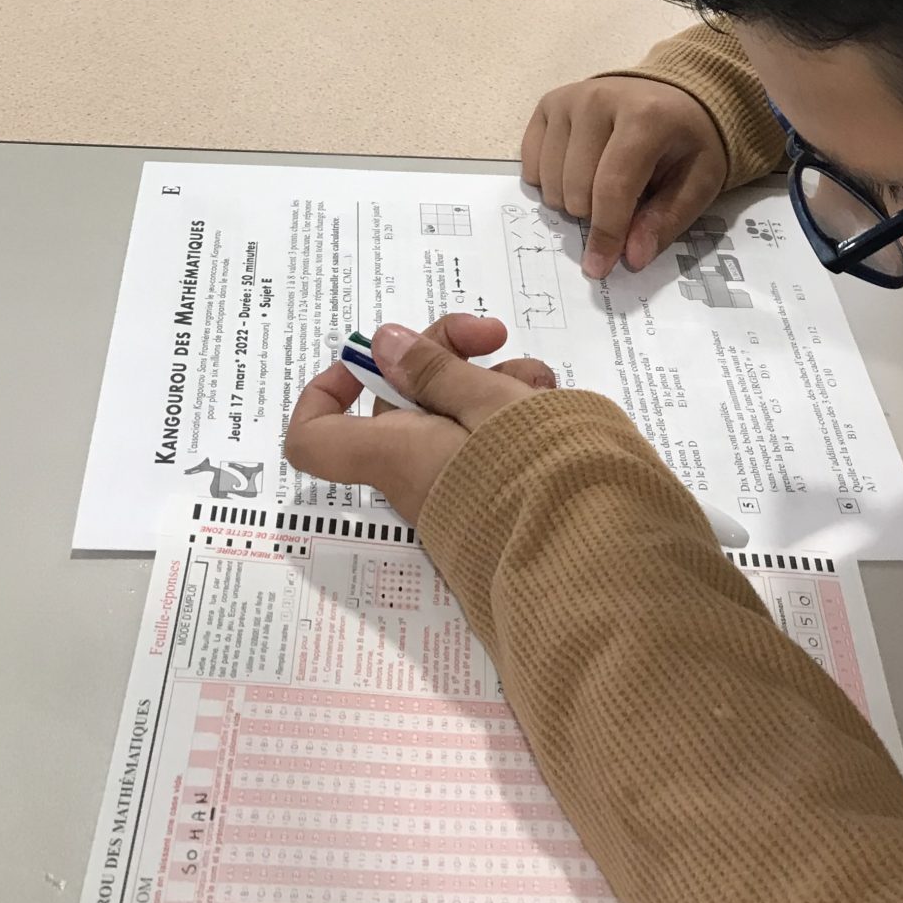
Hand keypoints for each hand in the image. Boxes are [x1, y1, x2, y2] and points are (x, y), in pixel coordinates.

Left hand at [284, 313, 554, 525]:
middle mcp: (415, 473)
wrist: (588, 568)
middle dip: (445, 356)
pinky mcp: (491, 495)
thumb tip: (379, 344)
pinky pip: (483, 442)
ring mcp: (455, 486)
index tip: (376, 358)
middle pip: (403, 402)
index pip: (315, 438)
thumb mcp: (490, 403)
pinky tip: (548, 402)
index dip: (328, 390)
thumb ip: (437, 370)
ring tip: (538, 381)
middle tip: (494, 334)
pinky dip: (511, 413)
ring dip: (491, 381)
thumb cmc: (533, 473)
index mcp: (396, 452)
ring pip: (453, 414)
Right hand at [522, 76, 725, 280]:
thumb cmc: (687, 141)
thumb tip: (632, 258)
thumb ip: (666, 221)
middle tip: (623, 204)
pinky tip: (578, 171)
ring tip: (602, 185)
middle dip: (595, 216)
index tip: (599, 268)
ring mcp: (568, 100)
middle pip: (576, 189)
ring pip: (550, 182)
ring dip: (573, 201)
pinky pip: (531, 164)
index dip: (606, 233)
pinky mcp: (548, 104)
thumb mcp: (698, 182)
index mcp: (645, 116)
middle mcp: (598, 100)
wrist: (673, 95)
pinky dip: (551, 182)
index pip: (613, 187)